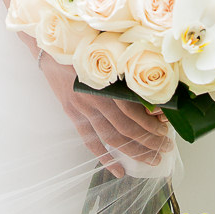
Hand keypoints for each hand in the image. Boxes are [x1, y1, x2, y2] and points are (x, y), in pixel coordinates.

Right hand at [38, 52, 173, 178]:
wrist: (48, 46)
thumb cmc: (80, 42)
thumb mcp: (105, 49)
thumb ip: (124, 66)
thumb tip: (152, 85)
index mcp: (104, 79)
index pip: (132, 109)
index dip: (150, 122)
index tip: (165, 129)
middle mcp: (94, 97)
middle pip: (125, 127)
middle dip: (148, 141)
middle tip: (165, 149)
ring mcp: (81, 108)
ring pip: (111, 137)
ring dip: (133, 152)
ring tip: (151, 160)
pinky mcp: (72, 114)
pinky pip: (90, 140)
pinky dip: (105, 158)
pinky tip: (120, 171)